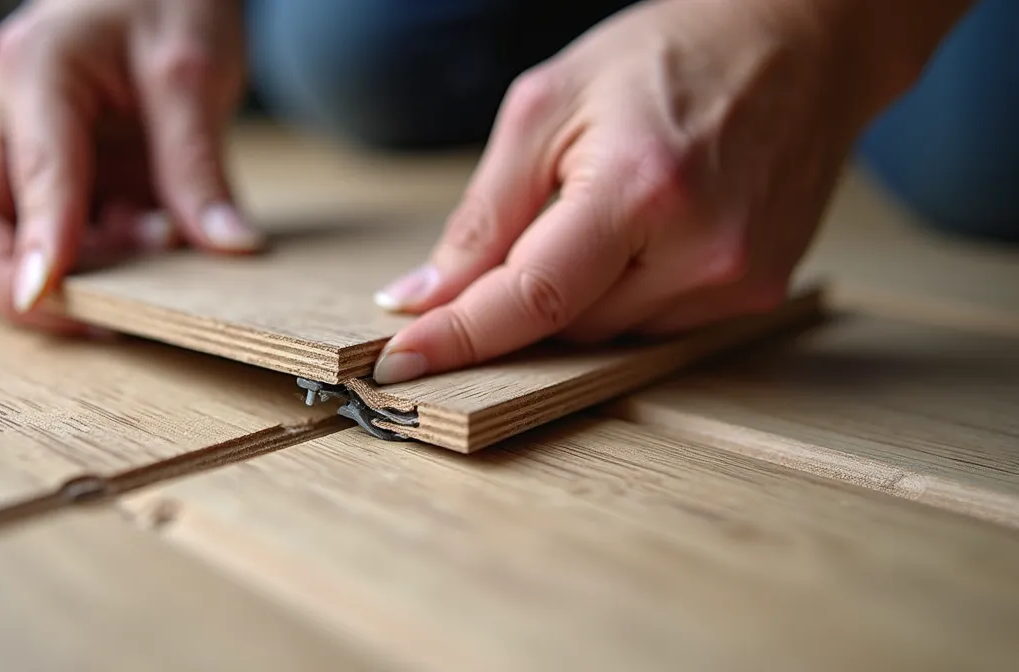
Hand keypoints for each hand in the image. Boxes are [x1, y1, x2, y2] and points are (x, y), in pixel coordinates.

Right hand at [0, 0, 258, 334]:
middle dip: (21, 283)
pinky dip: (102, 259)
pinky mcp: (50, 176)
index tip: (47, 299)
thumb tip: (229, 248)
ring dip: (76, 272)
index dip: (34, 246)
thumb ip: (200, 166)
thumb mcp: (194, 73)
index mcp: (34, 72)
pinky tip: (156, 234)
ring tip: (158, 240)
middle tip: (107, 314)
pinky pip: (55, 239)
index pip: (25, 174)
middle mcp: (6, 115)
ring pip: (2, 242)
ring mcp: (19, 148)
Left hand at [369, 0, 963, 383]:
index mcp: (643, 187)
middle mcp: (702, 249)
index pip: (530, 295)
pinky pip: (653, 324)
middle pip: (561, 324)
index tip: (399, 364)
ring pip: (605, 334)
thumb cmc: (667, 56)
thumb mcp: (547, 107)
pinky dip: (624, 290)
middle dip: (522, 289)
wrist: (799, 42)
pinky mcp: (760, 294)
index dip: (459, 336)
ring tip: (609, 203)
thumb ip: (482, 214)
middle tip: (538, 215)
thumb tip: (424, 296)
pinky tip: (644, 230)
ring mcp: (739, 281)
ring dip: (578, 290)